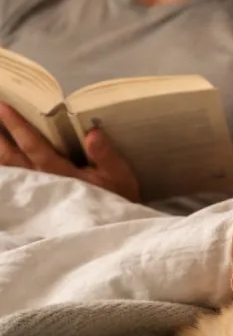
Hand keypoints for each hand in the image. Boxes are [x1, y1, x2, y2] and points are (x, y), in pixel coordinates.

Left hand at [0, 103, 140, 202]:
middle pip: (12, 158)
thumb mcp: (119, 175)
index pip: (34, 146)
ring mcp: (38, 194)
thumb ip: (105, 154)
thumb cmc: (117, 198)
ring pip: (9, 170)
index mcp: (62, 173)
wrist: (114, 228)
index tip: (3, 107)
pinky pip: (13, 184)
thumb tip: (93, 133)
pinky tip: (4, 161)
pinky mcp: (38, 201)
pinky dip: (6, 171)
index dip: (18, 126)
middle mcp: (44, 183)